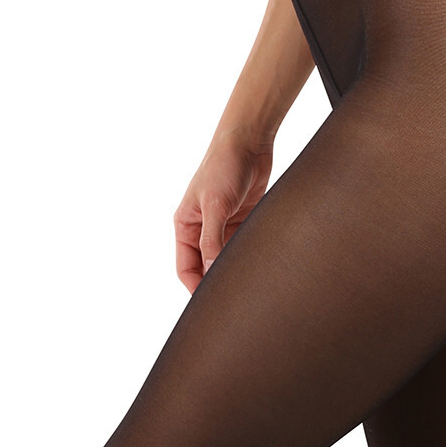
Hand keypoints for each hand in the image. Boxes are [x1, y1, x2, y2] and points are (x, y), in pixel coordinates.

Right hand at [173, 131, 274, 293]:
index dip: (196, 287)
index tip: (211, 304)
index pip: (185, 267)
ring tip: (248, 287)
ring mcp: (223, 227)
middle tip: (233, 303)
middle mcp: (201, 229)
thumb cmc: (224, 167)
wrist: (249, 141)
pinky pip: (243, 248)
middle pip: (206, 267)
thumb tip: (212, 271)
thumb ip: (212, 240)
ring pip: (226, 259)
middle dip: (216, 283)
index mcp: (185, 226)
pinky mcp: (243, 222)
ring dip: (234, 271)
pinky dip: (249, 259)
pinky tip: (259, 269)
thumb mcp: (215, 205)